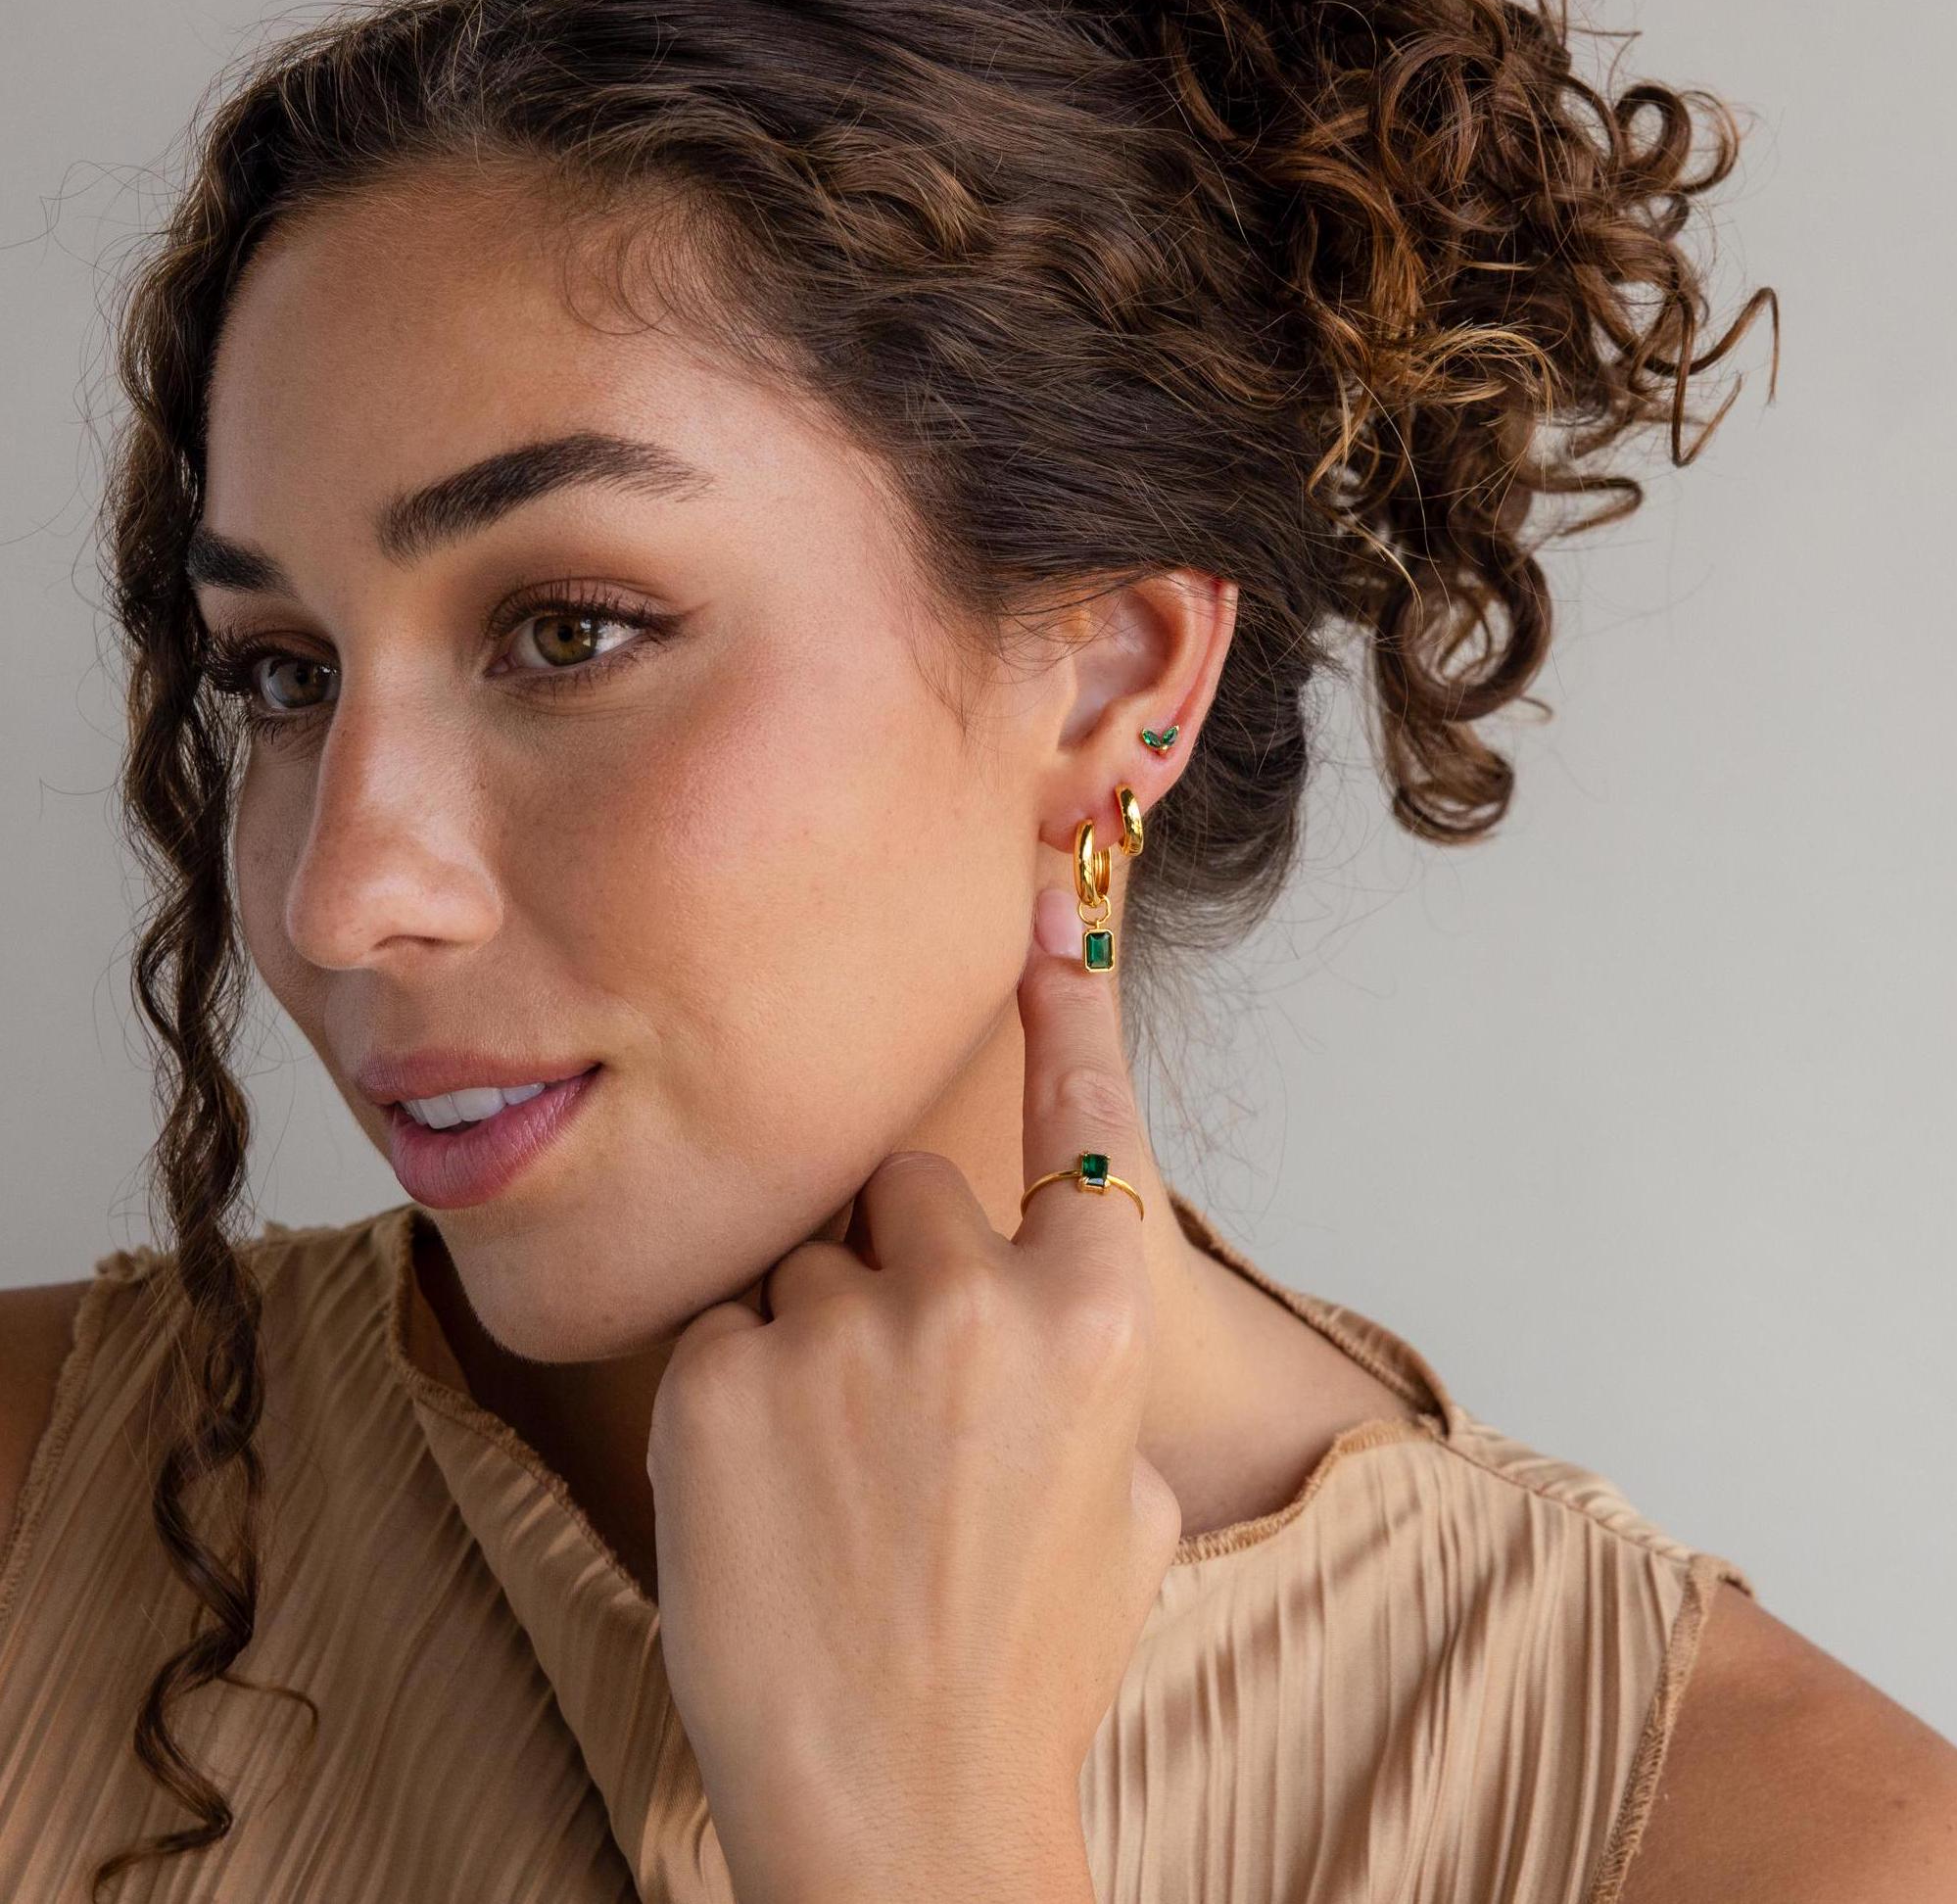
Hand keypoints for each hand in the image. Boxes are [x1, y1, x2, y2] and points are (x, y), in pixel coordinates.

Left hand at [646, 881, 1181, 1903]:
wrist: (904, 1807)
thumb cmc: (1029, 1666)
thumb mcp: (1130, 1513)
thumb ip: (1094, 1385)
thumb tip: (1055, 1330)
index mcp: (1096, 1315)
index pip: (1083, 1119)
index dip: (1067, 1007)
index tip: (1042, 908)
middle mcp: (974, 1295)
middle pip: (906, 1192)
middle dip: (896, 1267)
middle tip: (892, 1403)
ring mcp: (839, 1332)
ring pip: (804, 1267)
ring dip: (809, 1343)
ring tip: (828, 1482)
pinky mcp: (716, 1377)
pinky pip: (722, 1332)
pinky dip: (734, 1399)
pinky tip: (763, 1502)